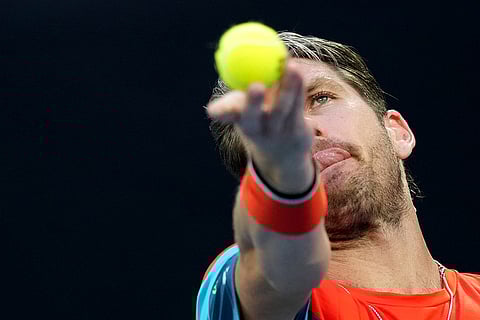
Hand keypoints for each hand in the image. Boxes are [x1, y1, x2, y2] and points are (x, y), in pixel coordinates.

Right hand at [207, 62, 315, 193]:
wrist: (282, 155)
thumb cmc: (258, 122)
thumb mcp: (242, 113)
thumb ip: (233, 101)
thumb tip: (222, 88)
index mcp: (239, 120)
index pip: (227, 115)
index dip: (222, 111)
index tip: (214, 110)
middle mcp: (256, 130)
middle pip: (252, 117)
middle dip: (253, 103)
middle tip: (256, 86)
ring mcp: (277, 133)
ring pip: (281, 110)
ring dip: (287, 89)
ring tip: (291, 67)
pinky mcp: (298, 133)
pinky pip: (298, 107)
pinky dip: (298, 88)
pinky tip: (298, 73)